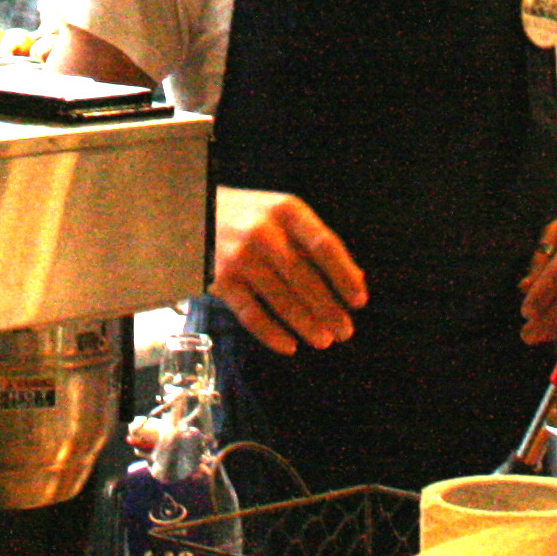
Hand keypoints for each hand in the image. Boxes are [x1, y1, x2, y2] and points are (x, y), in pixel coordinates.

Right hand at [212, 186, 365, 355]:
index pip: (323, 245)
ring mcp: (239, 255)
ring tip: (323, 340)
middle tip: (345, 331)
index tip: (359, 301)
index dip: (344, 276)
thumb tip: (356, 281)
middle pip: (303, 276)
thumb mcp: (285, 215)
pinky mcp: (220, 279)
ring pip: (279, 297)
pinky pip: (250, 313)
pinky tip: (288, 346)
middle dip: (327, 308)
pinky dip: (271, 333)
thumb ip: (317, 242)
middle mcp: (262, 230)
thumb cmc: (253, 215)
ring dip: (305, 323)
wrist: (197, 211)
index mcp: (285, 209)